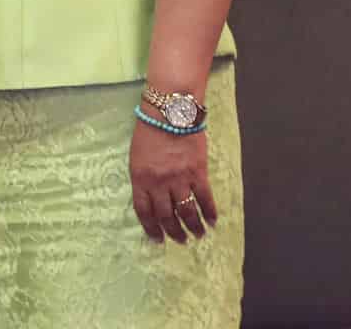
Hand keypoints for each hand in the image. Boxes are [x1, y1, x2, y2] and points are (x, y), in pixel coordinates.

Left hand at [128, 118, 216, 242]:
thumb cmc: (150, 130)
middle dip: (173, 232)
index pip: (144, 211)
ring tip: (197, 235)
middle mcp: (159, 183)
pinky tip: (212, 221)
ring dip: (193, 227)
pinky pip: (205, 199)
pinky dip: (209, 213)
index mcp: (140, 178)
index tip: (158, 239)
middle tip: (180, 240)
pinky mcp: (198, 173)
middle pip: (166, 216)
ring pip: (187, 212)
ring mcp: (179, 179)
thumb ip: (143, 178)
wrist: (170, 110)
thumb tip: (152, 199)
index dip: (151, 228)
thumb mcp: (137, 157)